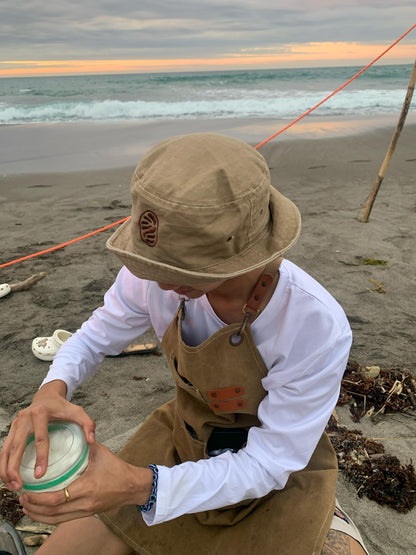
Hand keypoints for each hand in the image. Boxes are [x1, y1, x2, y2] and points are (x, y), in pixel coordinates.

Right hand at [0, 380, 95, 490]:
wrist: (47, 396)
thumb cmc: (62, 407)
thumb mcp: (77, 412)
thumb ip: (87, 424)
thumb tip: (91, 441)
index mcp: (40, 413)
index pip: (40, 438)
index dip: (40, 457)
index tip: (40, 475)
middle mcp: (24, 418)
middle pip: (16, 446)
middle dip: (14, 468)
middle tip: (19, 486)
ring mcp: (15, 424)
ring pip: (6, 450)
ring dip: (6, 470)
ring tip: (12, 486)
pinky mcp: (11, 429)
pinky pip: (4, 449)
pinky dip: (4, 464)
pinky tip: (8, 477)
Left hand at [18, 441, 153, 524]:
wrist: (132, 486)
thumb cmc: (117, 468)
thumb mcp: (100, 452)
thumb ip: (84, 442)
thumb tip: (70, 429)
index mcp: (86, 488)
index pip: (56, 499)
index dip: (38, 498)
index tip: (28, 491)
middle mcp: (84, 504)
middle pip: (51, 513)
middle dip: (33, 508)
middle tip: (22, 498)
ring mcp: (85, 511)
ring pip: (55, 520)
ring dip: (39, 515)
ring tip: (27, 506)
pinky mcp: (87, 514)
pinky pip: (63, 520)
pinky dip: (49, 517)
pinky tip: (42, 511)